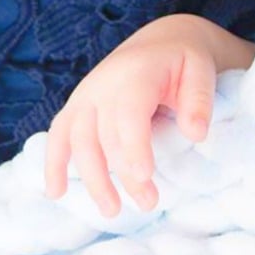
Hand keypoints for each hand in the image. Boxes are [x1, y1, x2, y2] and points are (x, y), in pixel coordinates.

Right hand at [44, 14, 254, 217]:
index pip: (129, 114)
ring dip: (92, 178)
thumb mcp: (201, 71)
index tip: (144, 177)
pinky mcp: (77, 108)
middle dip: (123, 174)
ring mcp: (85, 97)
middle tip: (149, 204)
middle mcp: (102, 86)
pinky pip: (58, 136)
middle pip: (105, 135)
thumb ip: (199, 100)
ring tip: (112, 211)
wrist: (161, 42)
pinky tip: (56, 193)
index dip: (133, 146)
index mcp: (135, 74)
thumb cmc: (185, 62)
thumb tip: (196, 134)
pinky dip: (53, 164)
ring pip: (78, 141)